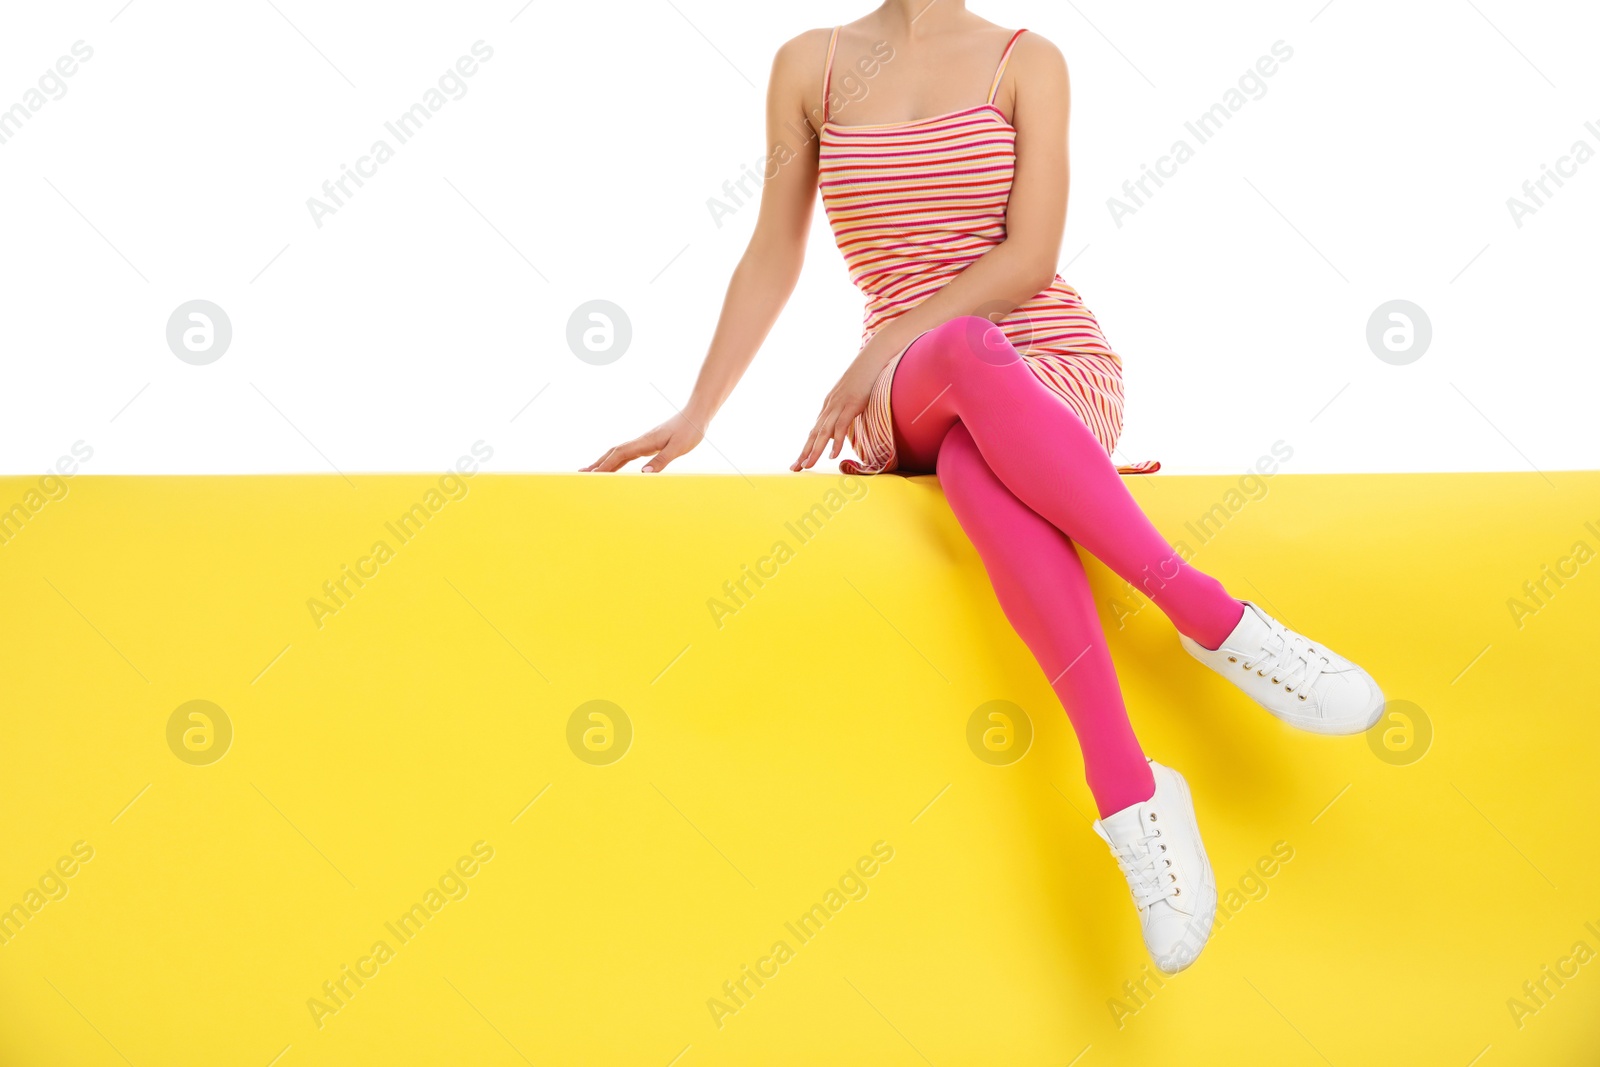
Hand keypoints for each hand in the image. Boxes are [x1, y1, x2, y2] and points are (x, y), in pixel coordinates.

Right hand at [583, 411, 705, 472]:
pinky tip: (615, 466)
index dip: (606, 465)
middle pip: (613, 453)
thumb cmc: (689, 430)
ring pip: (619, 453)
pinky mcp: (649, 444)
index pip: (620, 454)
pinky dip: (617, 461)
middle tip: (581, 473)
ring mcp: (643, 442)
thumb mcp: (678, 448)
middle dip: (598, 464)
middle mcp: (641, 441)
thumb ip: (662, 460)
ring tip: (591, 471)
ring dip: (605, 462)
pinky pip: (628, 454)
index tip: (593, 475)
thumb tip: (644, 474)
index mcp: (645, 442)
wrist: (696, 415)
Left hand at [791, 352, 883, 471]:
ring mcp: (839, 405)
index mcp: (829, 407)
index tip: (799, 462)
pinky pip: (842, 426)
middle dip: (804, 452)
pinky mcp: (851, 404)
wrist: (872, 358)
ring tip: (808, 466)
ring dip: (815, 450)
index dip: (806, 447)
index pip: (814, 431)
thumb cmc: (865, 378)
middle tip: (795, 469)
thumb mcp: (851, 399)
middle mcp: (829, 407)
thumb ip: (843, 416)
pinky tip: (832, 455)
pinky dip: (837, 441)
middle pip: (814, 434)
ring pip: (823, 432)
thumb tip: (837, 434)